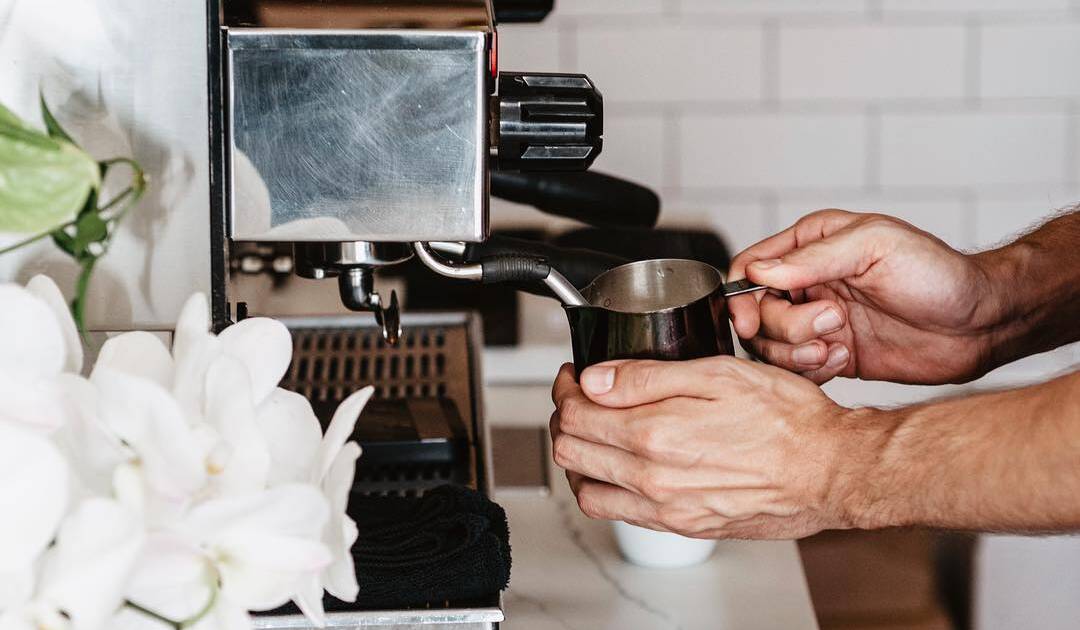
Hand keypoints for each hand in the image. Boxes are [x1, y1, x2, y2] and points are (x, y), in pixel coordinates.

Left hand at [549, 358, 880, 538]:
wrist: (830, 470)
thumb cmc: (788, 419)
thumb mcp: (718, 373)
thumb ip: (646, 377)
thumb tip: (595, 380)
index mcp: (655, 433)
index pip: (576, 413)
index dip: (567, 387)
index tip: (575, 376)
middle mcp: (652, 477)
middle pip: (570, 450)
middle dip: (566, 416)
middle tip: (578, 397)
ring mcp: (665, 507)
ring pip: (585, 487)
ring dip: (577, 455)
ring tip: (591, 431)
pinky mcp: (681, 524)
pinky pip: (617, 513)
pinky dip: (602, 487)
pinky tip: (617, 467)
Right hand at [728, 210, 1004, 384]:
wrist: (979, 325)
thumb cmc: (938, 274)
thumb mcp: (875, 246)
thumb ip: (813, 258)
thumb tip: (758, 272)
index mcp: (811, 246)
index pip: (749, 267)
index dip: (741, 297)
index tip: (750, 320)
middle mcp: (809, 283)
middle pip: (757, 313)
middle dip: (787, 327)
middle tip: (834, 323)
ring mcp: (818, 321)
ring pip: (772, 346)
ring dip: (798, 353)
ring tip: (838, 347)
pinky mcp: (831, 355)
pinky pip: (796, 371)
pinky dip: (812, 372)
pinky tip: (844, 361)